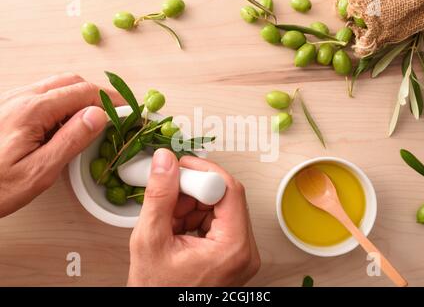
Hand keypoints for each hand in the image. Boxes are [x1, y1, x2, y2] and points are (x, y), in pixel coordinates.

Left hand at [0, 73, 120, 216]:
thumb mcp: (39, 171)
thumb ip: (71, 140)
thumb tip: (99, 115)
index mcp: (32, 110)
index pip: (83, 92)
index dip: (111, 100)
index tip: (128, 111)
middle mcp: (21, 97)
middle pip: (71, 81)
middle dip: (98, 94)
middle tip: (116, 113)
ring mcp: (12, 99)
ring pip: (57, 84)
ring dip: (81, 96)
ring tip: (95, 119)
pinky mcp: (7, 107)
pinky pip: (43, 93)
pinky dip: (64, 101)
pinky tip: (67, 122)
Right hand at [128, 149, 259, 286]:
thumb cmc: (158, 291)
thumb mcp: (150, 240)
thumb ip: (159, 196)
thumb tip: (165, 162)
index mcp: (233, 248)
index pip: (229, 190)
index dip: (203, 172)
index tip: (180, 168)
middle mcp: (244, 250)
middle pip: (226, 197)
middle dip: (193, 192)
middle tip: (167, 198)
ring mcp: (240, 253)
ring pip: (219, 207)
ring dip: (191, 205)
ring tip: (169, 223)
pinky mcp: (232, 253)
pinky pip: (217, 221)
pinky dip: (194, 217)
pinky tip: (176, 230)